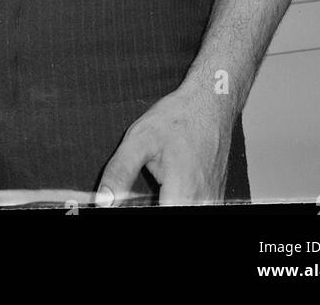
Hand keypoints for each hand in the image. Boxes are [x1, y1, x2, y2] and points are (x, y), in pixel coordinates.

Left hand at [95, 87, 234, 206]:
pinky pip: (192, 203)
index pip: (158, 215)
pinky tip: (171, 179)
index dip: (140, 208)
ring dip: (164, 198)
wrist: (210, 103)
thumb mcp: (139, 140)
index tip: (130, 198)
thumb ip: (120, 172)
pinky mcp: (215, 195)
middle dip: (152, 201)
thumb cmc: (177, 118)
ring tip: (162, 174)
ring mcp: (212, 199)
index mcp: (183, 194)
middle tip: (150, 179)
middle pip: (169, 211)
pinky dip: (177, 196)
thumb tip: (104, 200)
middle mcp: (202, 201)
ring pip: (180, 207)